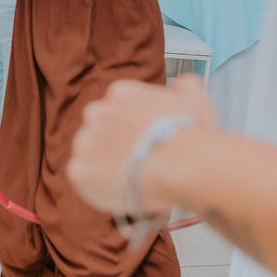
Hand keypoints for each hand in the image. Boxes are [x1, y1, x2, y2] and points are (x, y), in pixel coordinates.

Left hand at [69, 75, 216, 214]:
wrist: (184, 164)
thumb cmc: (191, 136)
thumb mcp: (196, 99)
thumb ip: (185, 87)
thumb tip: (181, 85)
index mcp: (121, 94)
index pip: (116, 110)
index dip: (129, 130)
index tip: (140, 142)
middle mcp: (98, 112)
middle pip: (100, 131)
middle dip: (114, 146)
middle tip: (136, 163)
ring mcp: (86, 141)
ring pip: (90, 156)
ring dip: (106, 167)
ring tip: (131, 180)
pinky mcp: (80, 169)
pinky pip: (85, 180)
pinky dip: (99, 188)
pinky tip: (121, 191)